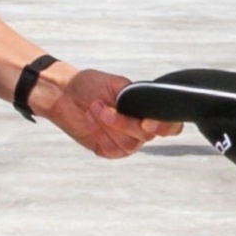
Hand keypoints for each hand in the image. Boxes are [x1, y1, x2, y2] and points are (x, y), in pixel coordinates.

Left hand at [41, 65, 174, 158]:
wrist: (65, 94)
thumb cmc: (91, 85)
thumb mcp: (118, 84)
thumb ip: (137, 96)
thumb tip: (147, 109)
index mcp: (147, 111)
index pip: (170, 126)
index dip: (165, 126)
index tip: (147, 121)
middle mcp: (140, 129)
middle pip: (146, 135)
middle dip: (124, 122)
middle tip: (107, 108)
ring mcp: (125, 141)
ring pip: (128, 143)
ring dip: (108, 125)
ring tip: (94, 108)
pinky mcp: (109, 150)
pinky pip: (111, 148)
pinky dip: (99, 132)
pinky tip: (90, 119)